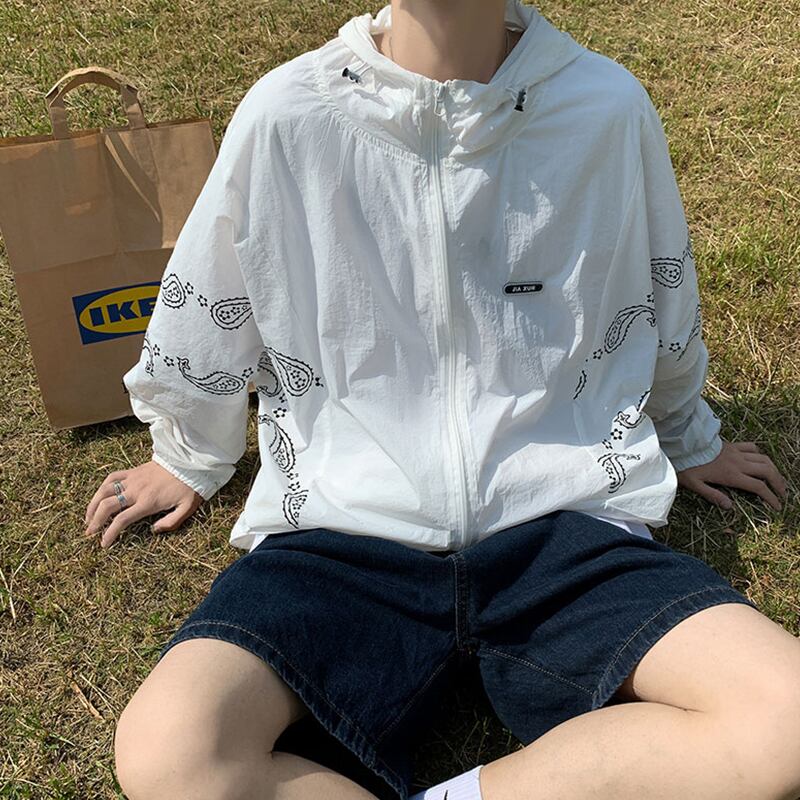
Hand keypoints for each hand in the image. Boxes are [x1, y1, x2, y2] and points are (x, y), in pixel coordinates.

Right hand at [83, 460, 204, 548]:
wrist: (189, 462)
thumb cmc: (189, 487)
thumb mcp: (186, 508)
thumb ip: (171, 522)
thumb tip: (153, 530)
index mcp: (148, 502)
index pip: (122, 520)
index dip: (110, 534)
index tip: (103, 544)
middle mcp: (136, 491)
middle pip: (107, 506)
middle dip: (94, 521)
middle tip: (89, 533)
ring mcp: (132, 479)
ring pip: (104, 491)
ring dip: (92, 505)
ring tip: (88, 517)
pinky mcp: (133, 471)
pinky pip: (112, 477)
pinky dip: (102, 487)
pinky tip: (99, 496)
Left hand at [676, 439, 788, 511]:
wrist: (682, 444)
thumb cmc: (686, 465)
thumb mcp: (695, 485)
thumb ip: (713, 496)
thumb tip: (730, 507)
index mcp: (731, 475)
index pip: (758, 487)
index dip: (771, 497)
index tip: (777, 506)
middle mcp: (738, 463)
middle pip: (767, 472)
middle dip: (779, 484)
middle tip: (783, 494)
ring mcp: (737, 452)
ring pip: (764, 459)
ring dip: (774, 469)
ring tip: (777, 479)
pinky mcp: (732, 445)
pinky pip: (752, 447)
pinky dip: (760, 454)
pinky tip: (760, 459)